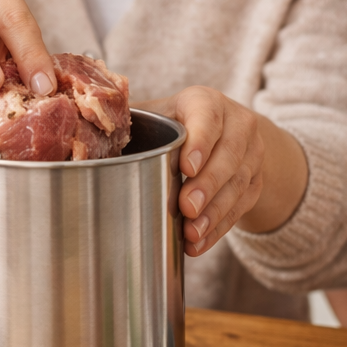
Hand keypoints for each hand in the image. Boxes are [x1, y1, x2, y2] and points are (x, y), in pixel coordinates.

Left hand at [143, 87, 306, 256]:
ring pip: (239, 183)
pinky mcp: (257, 179)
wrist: (225, 134)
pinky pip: (242, 206)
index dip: (200, 142)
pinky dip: (221, 227)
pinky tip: (200, 243)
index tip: (186, 168)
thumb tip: (90, 138)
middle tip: (187, 209)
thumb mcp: (156, 115)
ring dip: (215, 212)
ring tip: (191, 233)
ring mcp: (252, 153)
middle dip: (208, 185)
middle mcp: (236, 123)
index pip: (208, 117)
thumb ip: (129, 123)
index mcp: (206, 102)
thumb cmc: (175, 125)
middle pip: (228, 155)